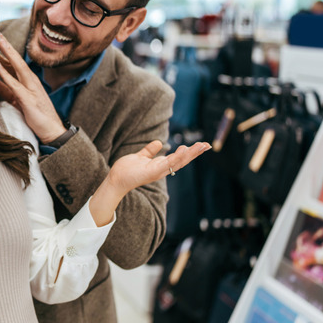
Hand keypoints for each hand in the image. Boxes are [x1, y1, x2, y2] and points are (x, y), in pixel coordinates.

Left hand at [0, 33, 65, 142]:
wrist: (51, 130)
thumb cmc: (35, 114)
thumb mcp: (15, 99)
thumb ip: (2, 88)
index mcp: (28, 80)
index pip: (15, 62)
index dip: (6, 50)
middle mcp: (31, 81)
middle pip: (17, 60)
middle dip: (8, 47)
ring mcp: (31, 89)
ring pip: (18, 68)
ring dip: (8, 55)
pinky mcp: (28, 99)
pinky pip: (15, 85)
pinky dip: (7, 74)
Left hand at [90, 141, 210, 225]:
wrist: (116, 179)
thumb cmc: (127, 170)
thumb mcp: (141, 157)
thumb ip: (150, 151)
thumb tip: (159, 143)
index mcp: (160, 165)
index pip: (179, 158)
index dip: (190, 152)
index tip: (202, 145)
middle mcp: (162, 169)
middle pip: (182, 160)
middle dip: (195, 153)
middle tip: (207, 145)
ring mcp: (158, 171)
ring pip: (178, 162)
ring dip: (189, 154)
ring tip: (200, 146)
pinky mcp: (153, 172)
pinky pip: (167, 164)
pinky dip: (176, 157)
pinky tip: (184, 150)